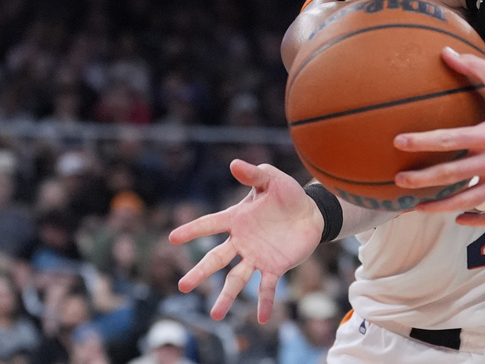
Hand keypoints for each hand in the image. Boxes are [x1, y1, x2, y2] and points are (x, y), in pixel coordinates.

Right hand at [169, 159, 323, 321]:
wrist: (312, 213)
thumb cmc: (288, 195)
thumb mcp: (272, 180)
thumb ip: (254, 173)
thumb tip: (234, 164)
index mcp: (237, 219)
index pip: (210, 224)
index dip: (193, 230)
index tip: (172, 238)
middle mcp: (242, 241)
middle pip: (217, 259)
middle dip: (200, 272)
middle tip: (183, 286)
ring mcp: (257, 256)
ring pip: (237, 279)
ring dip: (226, 297)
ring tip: (216, 315)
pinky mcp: (275, 267)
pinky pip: (266, 287)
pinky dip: (263, 302)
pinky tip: (260, 319)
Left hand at [394, 48, 484, 226]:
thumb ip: (472, 66)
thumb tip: (444, 51)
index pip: (450, 139)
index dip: (422, 141)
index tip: (399, 142)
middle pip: (454, 175)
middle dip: (423, 179)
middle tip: (400, 179)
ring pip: (472, 201)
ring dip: (443, 206)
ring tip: (419, 207)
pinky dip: (479, 221)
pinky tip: (460, 218)